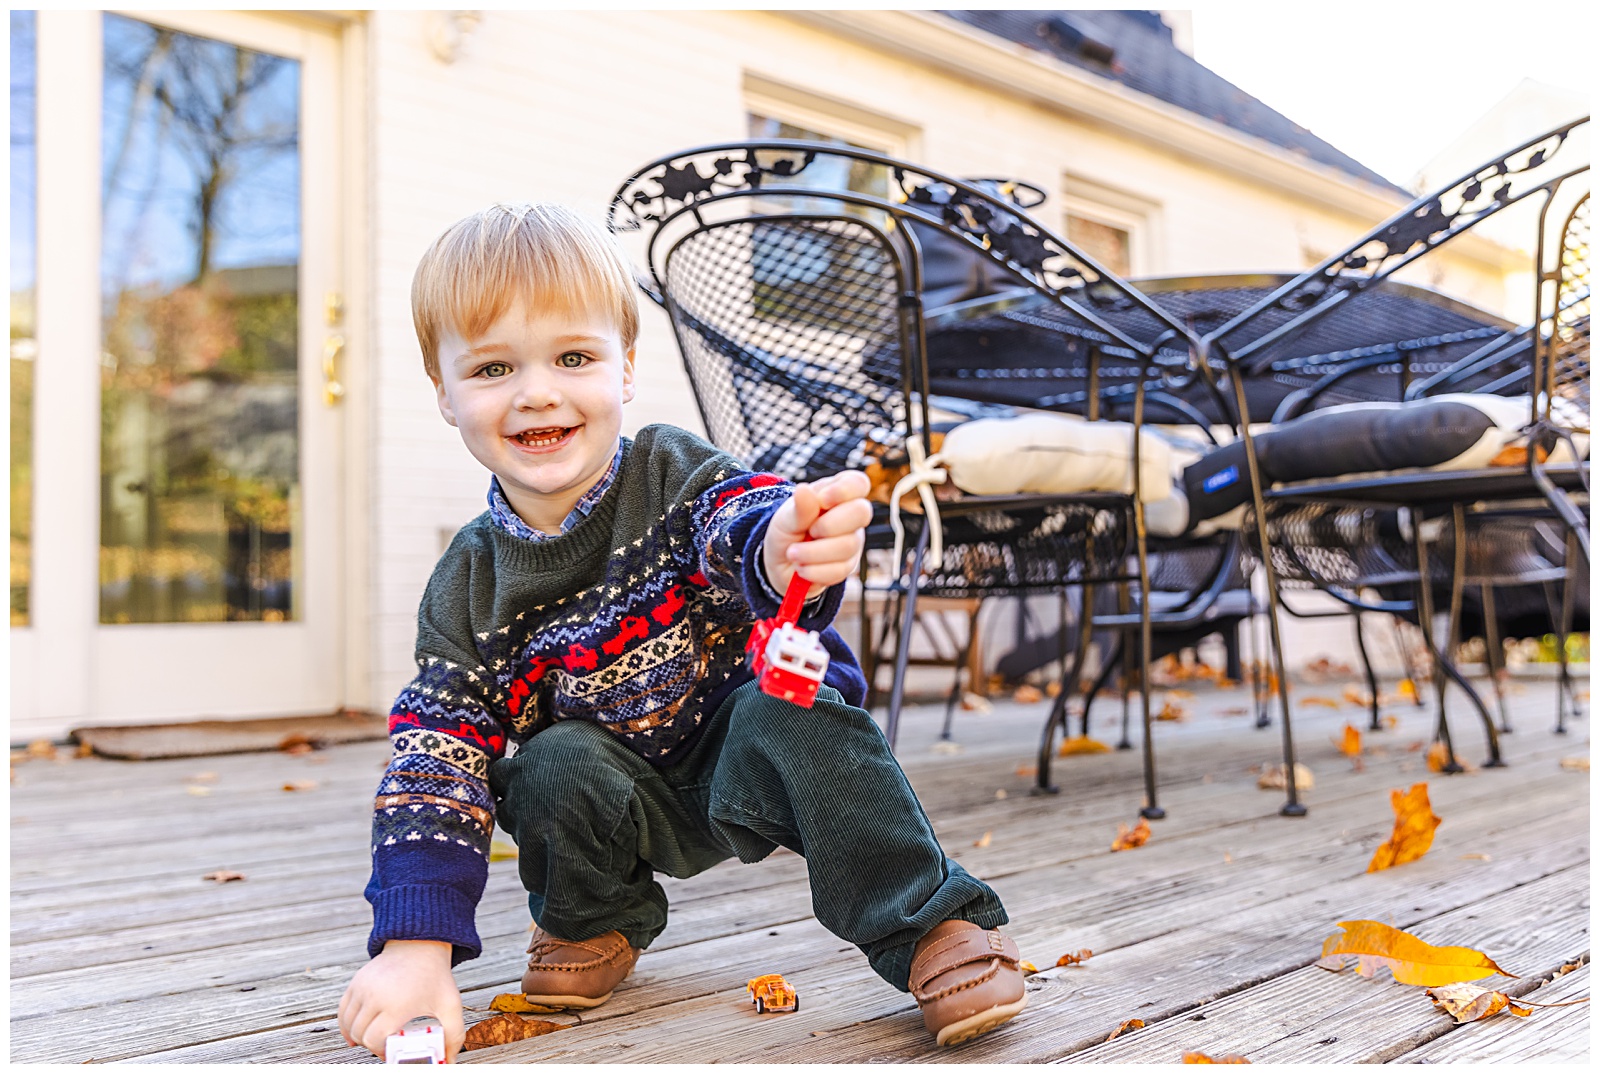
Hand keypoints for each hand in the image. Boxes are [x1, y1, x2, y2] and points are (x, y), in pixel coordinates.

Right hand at [338, 940, 464, 1062]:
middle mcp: (375, 996)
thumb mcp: (450, 1005)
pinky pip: (342, 1010)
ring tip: (371, 1038)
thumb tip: (450, 1061)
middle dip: (369, 1045)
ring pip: (348, 1024)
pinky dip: (345, 1024)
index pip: (374, 1039)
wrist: (420, 946)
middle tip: (383, 1046)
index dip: (380, 1051)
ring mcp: (363, 987)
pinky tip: (353, 1032)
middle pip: (360, 1034)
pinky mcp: (356, 982)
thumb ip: (454, 1036)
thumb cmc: (435, 977)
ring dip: (356, 1036)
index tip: (391, 1051)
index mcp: (397, 1004)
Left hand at [762, 470, 872, 599]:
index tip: (822, 501)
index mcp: (836, 494)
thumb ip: (799, 507)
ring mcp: (852, 542)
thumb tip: (804, 489)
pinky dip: (814, 571)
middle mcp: (850, 516)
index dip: (844, 490)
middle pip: (861, 512)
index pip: (857, 483)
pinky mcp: (848, 566)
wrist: (780, 564)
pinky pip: (839, 570)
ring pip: (847, 546)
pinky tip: (802, 568)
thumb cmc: (786, 532)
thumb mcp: (785, 517)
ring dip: (813, 552)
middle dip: (829, 525)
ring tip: (793, 553)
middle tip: (809, 530)